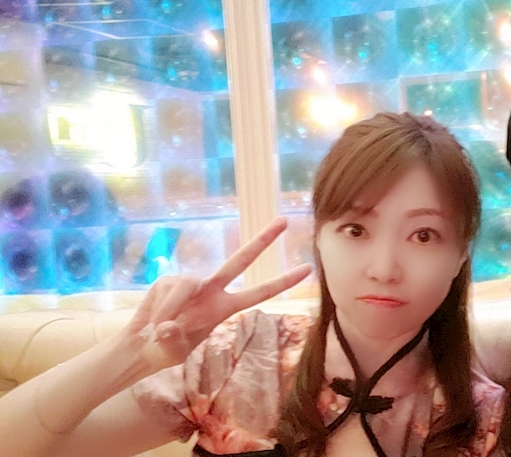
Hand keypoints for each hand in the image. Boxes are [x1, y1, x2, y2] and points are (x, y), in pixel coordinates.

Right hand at [125, 217, 311, 371]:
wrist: (140, 345)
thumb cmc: (164, 351)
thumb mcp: (174, 353)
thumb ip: (174, 342)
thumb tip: (168, 327)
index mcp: (224, 308)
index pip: (259, 294)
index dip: (283, 282)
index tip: (308, 268)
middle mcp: (211, 290)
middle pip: (239, 261)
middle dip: (262, 240)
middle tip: (283, 220)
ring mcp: (190, 283)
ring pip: (186, 285)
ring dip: (172, 310)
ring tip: (161, 331)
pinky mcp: (168, 280)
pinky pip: (166, 292)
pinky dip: (159, 311)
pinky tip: (152, 322)